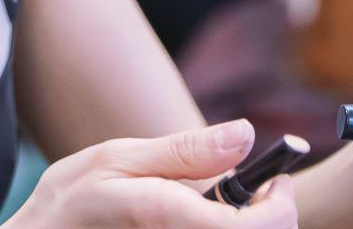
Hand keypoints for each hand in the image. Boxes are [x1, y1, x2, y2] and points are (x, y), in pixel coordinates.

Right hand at [9, 119, 299, 228]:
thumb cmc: (71, 204)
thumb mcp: (115, 160)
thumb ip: (183, 152)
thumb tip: (246, 134)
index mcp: (164, 218)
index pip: (253, 228)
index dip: (281, 206)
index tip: (278, 182)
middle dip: (268, 217)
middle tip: (258, 191)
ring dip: (245, 224)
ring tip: (220, 205)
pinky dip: (222, 228)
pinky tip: (203, 219)